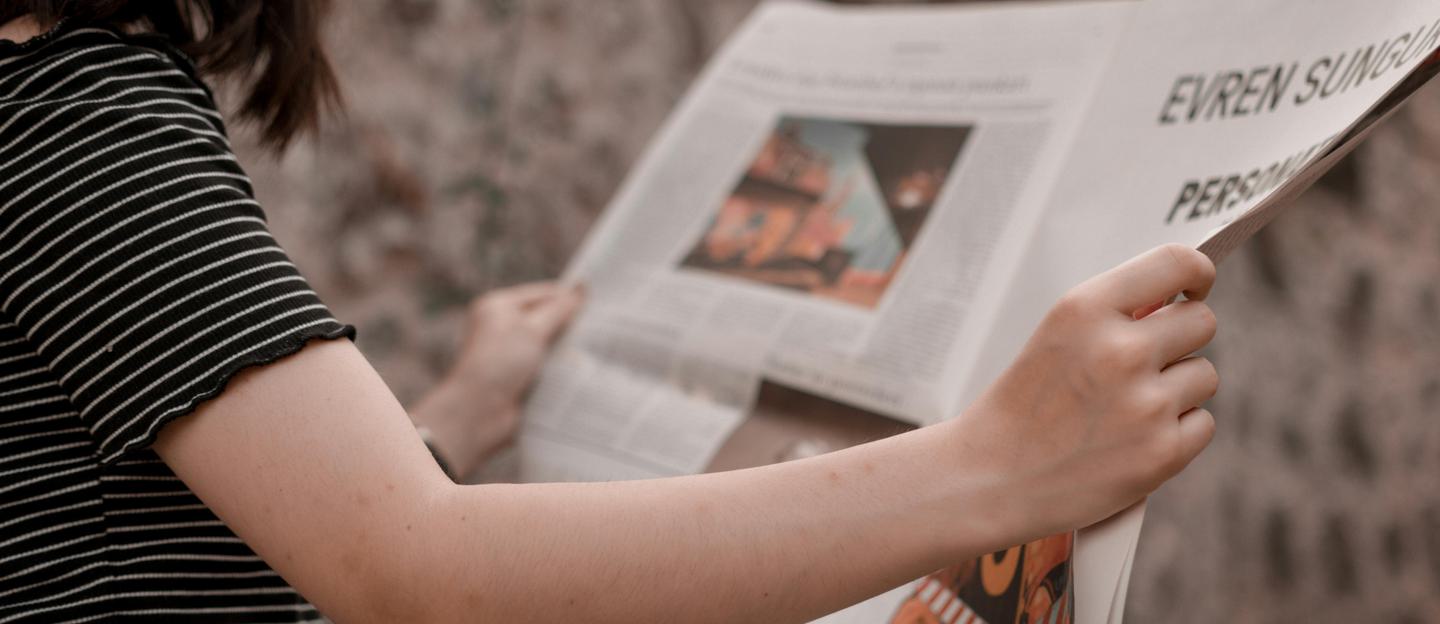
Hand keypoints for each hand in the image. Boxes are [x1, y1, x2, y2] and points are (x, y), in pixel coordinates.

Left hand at [411, 282, 583, 476]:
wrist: (480, 412)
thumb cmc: (499, 362)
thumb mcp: (532, 328)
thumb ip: (560, 308)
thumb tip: (582, 287)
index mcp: (498, 307)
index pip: (542, 293)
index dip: (569, 296)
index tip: (601, 300)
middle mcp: (502, 328)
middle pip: (546, 318)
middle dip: (571, 323)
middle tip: (604, 324)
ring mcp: (511, 354)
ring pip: (550, 344)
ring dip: (568, 348)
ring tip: (598, 346)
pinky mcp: (520, 378)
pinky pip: (548, 366)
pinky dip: (562, 367)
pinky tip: (583, 367)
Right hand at [953, 244, 1218, 543]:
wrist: (990, 479)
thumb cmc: (1022, 408)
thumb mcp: (1056, 337)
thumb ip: (1115, 315)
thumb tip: (1180, 302)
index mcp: (1085, 310)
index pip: (1176, 262)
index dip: (1197, 273)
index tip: (1195, 287)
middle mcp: (1120, 349)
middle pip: (1202, 321)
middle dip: (1181, 339)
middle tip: (1146, 363)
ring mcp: (1145, 403)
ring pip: (1204, 375)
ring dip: (1177, 389)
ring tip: (1127, 409)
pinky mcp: (1162, 452)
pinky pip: (1202, 423)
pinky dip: (1177, 433)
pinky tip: (1133, 440)